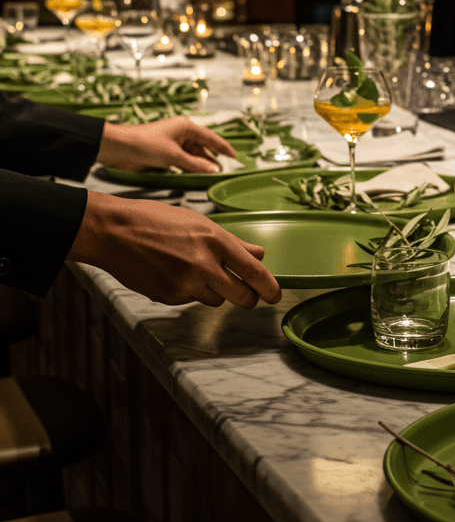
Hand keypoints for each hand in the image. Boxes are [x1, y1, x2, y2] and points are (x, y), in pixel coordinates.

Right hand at [68, 193, 281, 308]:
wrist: (113, 231)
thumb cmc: (155, 220)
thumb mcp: (199, 223)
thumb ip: (232, 243)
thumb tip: (260, 254)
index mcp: (214, 240)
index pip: (254, 272)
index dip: (270, 288)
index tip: (275, 295)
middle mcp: (203, 264)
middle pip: (242, 297)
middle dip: (247, 298)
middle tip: (245, 293)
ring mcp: (185, 283)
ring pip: (215, 300)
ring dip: (213, 291)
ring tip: (192, 269)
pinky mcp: (168, 297)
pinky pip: (190, 301)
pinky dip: (188, 292)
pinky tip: (172, 273)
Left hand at [98, 117, 236, 174]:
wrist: (120, 148)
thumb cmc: (146, 145)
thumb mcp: (174, 156)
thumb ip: (195, 164)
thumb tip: (214, 170)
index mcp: (186, 126)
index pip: (211, 137)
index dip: (223, 147)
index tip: (234, 156)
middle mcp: (181, 133)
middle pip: (202, 147)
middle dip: (211, 159)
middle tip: (222, 173)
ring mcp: (173, 143)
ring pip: (193, 155)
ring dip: (200, 165)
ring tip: (210, 176)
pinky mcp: (165, 152)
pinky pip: (183, 160)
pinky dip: (189, 167)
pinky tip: (194, 175)